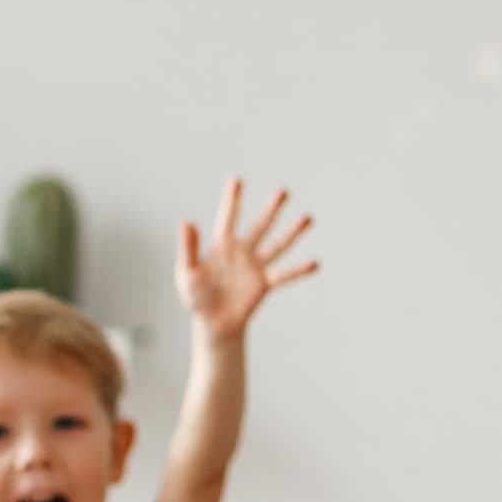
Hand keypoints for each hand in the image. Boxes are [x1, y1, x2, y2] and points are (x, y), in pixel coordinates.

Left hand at [176, 178, 317, 339]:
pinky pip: (284, 274)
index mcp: (222, 245)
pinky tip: (315, 263)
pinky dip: (299, 270)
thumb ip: (188, 248)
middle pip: (259, 226)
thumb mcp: (186, 272)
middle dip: (271, 209)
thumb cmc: (196, 296)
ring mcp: (255, 266)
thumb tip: (186, 222)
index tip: (236, 180)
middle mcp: (242, 251)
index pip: (227, 218)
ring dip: (292, 232)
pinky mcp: (264, 283)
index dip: (231, 200)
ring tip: (307, 218)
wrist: (212, 321)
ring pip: (277, 245)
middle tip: (283, 192)